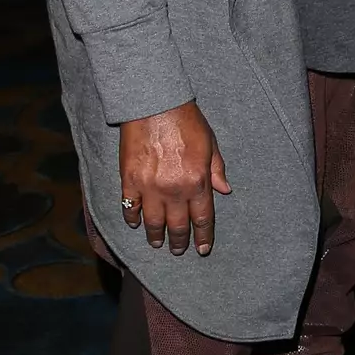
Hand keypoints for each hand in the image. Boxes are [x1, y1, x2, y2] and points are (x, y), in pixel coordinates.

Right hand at [118, 102, 230, 255]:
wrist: (155, 104)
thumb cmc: (186, 121)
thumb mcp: (210, 144)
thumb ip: (216, 170)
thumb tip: (225, 190)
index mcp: (197, 182)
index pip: (202, 219)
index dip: (202, 237)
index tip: (202, 250)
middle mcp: (174, 190)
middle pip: (178, 226)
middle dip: (180, 242)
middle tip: (178, 250)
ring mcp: (150, 187)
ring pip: (153, 223)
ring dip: (156, 236)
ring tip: (157, 244)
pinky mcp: (129, 180)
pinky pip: (130, 207)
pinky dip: (133, 218)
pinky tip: (136, 224)